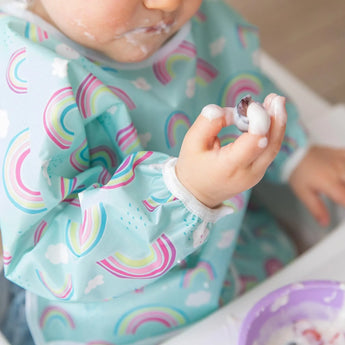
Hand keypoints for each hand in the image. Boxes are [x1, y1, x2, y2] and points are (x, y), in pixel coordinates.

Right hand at [176, 93, 286, 207]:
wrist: (197, 194)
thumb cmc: (192, 167)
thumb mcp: (191, 142)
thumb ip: (208, 122)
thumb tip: (231, 110)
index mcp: (230, 167)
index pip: (254, 141)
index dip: (257, 119)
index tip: (248, 105)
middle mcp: (248, 173)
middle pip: (271, 144)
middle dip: (276, 118)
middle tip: (276, 98)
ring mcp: (256, 175)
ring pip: (274, 147)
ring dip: (278, 123)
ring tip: (276, 101)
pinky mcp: (258, 172)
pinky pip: (269, 150)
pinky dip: (272, 131)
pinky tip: (269, 115)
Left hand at [289, 146, 344, 225]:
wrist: (292, 154)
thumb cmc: (297, 172)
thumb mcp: (303, 193)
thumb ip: (316, 208)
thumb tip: (324, 223)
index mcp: (328, 183)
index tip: (343, 206)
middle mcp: (337, 171)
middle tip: (342, 196)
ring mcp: (340, 160)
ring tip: (342, 187)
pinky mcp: (340, 153)